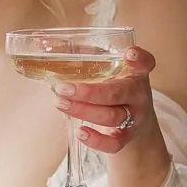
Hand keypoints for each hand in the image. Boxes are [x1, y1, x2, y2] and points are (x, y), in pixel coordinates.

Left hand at [54, 44, 170, 186]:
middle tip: (63, 88)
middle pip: (117, 93)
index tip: (128, 54)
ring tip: (60, 103)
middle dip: (88, 92)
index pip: (145, 63)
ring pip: (112, 116)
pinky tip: (80, 132)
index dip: (139, 59)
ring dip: (83, 111)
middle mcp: (138, 94)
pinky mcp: (128, 137)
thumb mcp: (104, 69)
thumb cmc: (112, 86)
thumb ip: (78, 55)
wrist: (134, 120)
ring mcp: (135, 117)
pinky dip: (97, 140)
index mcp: (134, 72)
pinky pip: (114, 143)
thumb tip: (41, 43)